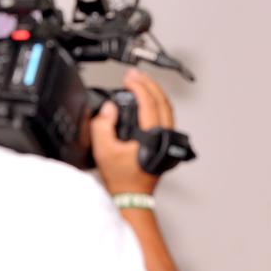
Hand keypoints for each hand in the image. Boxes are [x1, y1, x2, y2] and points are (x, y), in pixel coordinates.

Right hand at [91, 69, 175, 194]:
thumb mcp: (103, 150)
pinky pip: (166, 116)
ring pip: (167, 108)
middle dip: (149, 84)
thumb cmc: (122, 178)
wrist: (132, 194)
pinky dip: (157, 103)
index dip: (138, 86)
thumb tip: (110, 108)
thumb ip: (102, 125)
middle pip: (163, 101)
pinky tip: (147, 101)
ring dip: (154, 92)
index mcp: (153, 136)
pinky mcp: (166, 141)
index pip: (149, 103)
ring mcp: (168, 138)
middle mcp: (164, 135)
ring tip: (141, 82)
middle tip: (135, 75)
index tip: (128, 79)